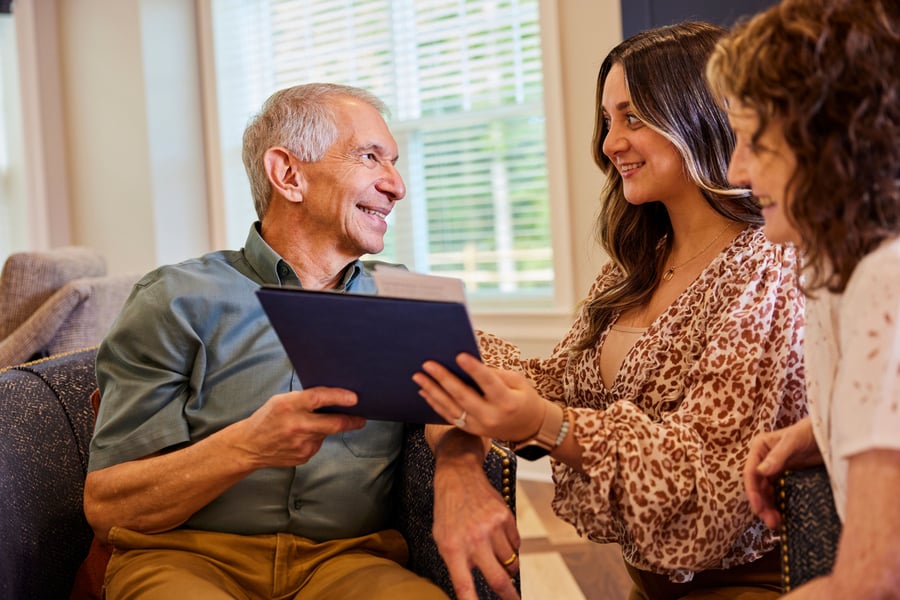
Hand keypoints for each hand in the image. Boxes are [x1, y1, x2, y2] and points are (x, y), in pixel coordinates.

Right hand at [235, 387, 366, 467]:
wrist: (250, 446)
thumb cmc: (267, 418)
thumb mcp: (282, 400)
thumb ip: (305, 399)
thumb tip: (333, 397)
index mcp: (289, 406)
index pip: (319, 398)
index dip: (340, 397)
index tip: (355, 398)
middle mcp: (297, 425)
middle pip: (333, 423)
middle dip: (351, 420)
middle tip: (361, 418)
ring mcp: (301, 444)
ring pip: (325, 433)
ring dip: (325, 428)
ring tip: (310, 424)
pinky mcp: (304, 456)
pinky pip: (318, 443)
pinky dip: (316, 438)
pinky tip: (302, 436)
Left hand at [413, 353, 544, 442]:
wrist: (528, 428)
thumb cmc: (524, 400)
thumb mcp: (518, 383)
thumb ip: (495, 374)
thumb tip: (470, 364)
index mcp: (507, 402)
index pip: (488, 383)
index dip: (474, 369)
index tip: (459, 355)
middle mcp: (491, 416)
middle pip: (463, 396)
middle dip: (443, 378)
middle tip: (428, 364)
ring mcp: (479, 426)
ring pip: (451, 408)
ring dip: (433, 391)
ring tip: (419, 377)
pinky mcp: (470, 430)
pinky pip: (449, 416)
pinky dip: (435, 403)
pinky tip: (425, 391)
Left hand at [431, 428, 520, 599]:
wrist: (459, 476)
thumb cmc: (448, 510)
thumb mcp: (442, 538)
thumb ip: (457, 561)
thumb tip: (474, 580)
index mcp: (453, 547)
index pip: (464, 584)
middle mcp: (474, 539)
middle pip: (498, 578)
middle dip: (508, 596)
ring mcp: (492, 527)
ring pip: (511, 561)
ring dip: (508, 566)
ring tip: (499, 558)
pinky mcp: (506, 517)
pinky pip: (517, 544)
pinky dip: (512, 547)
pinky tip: (500, 537)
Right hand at [743, 417, 821, 528]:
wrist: (831, 431)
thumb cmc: (810, 430)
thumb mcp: (793, 441)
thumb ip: (777, 456)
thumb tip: (760, 472)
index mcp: (760, 449)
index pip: (750, 473)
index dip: (753, 492)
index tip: (758, 509)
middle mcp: (764, 460)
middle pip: (758, 486)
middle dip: (761, 505)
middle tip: (770, 522)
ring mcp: (776, 469)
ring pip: (767, 492)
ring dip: (769, 508)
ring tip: (776, 524)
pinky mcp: (788, 476)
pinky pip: (779, 493)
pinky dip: (779, 505)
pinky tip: (783, 516)